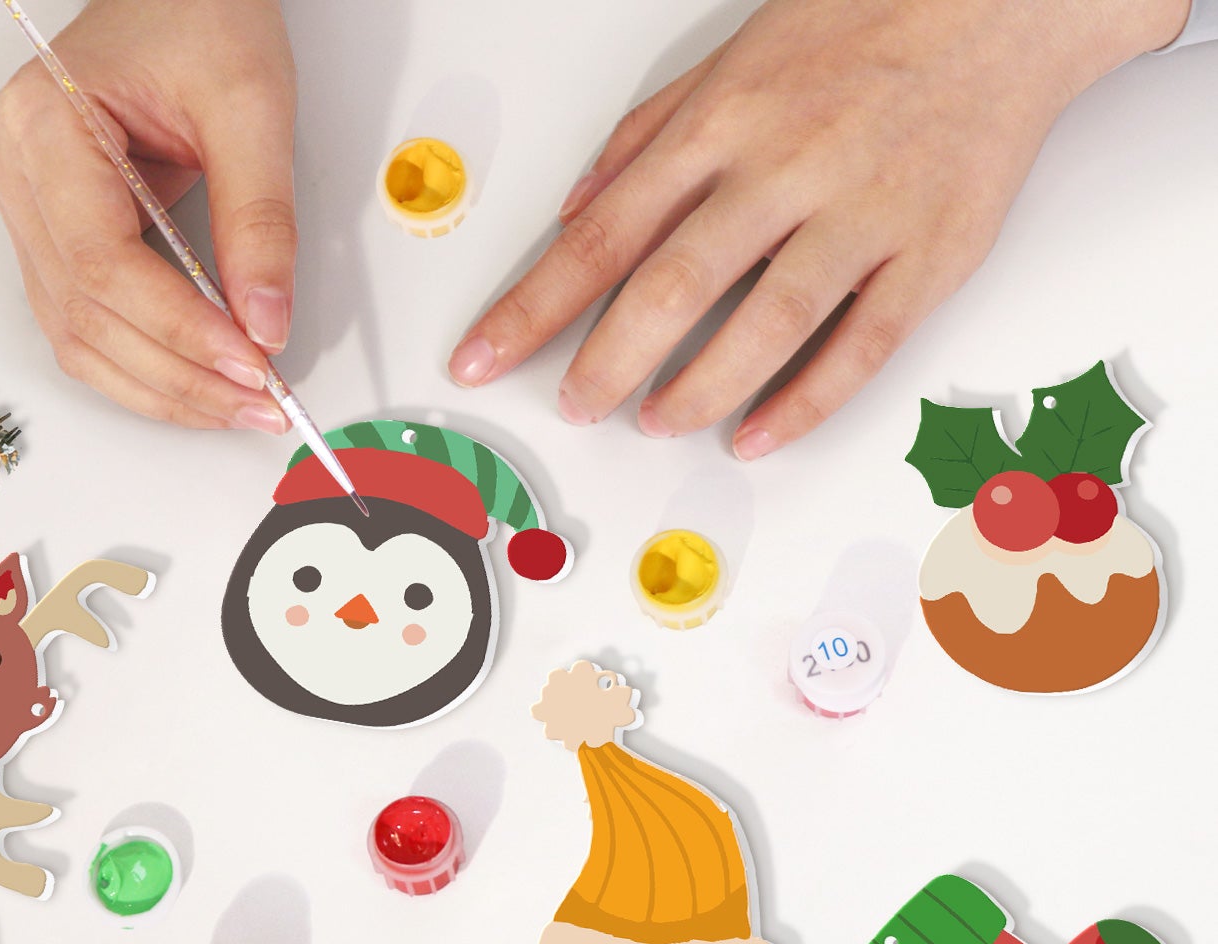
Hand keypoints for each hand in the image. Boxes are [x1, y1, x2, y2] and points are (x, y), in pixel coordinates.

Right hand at [0, 0, 295, 430]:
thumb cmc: (200, 16)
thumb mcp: (250, 107)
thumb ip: (260, 221)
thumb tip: (265, 324)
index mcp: (44, 124)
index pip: (105, 265)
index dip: (180, 331)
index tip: (252, 365)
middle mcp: (15, 170)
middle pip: (88, 315)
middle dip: (181, 376)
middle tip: (261, 404)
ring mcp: (25, 207)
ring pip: (79, 338)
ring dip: (163, 388)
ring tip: (239, 405)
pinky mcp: (53, 235)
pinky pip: (86, 326)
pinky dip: (146, 367)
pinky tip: (201, 385)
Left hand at [449, 0, 1187, 456]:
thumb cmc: (861, 23)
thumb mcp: (731, 58)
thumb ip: (646, 139)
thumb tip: (575, 212)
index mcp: (723, 124)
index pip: (603, 235)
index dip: (533, 307)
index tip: (482, 357)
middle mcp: (785, 168)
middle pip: (672, 285)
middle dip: (606, 360)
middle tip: (574, 406)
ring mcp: (861, 214)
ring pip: (766, 323)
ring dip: (699, 389)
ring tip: (656, 422)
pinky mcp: (929, 254)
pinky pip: (859, 346)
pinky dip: (803, 401)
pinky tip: (756, 435)